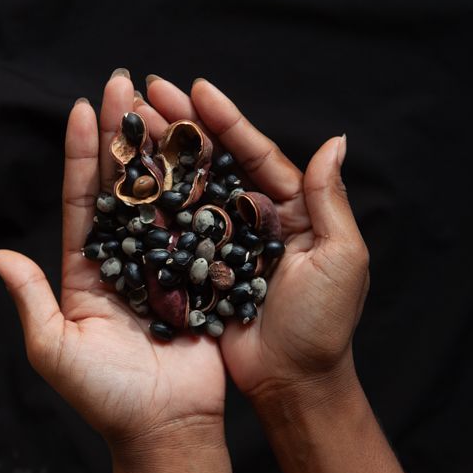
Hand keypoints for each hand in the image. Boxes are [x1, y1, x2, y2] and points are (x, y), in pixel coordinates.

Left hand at [0, 71, 226, 448]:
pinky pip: (202, 225)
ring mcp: (167, 264)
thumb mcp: (55, 348)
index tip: (82, 110)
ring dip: (163, 150)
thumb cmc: (105, 397)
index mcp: (88, 271)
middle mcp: (127, 259)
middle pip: (124, 188)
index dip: (82, 157)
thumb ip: (31, 298)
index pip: (82, 202)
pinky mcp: (201, 275)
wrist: (166, 428)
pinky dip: (202, 187)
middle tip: (124, 83)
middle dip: (123, 137)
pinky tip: (205, 149)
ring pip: (164, 196)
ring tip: (164, 102)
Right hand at [135, 76, 369, 401]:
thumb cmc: (323, 325)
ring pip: (193, 188)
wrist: (294, 383)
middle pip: (217, 162)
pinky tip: (131, 179)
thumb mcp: (341, 259)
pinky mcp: (203, 267)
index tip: (197, 89)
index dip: (227, 121)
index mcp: (293, 209)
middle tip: (150, 92)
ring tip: (134, 123)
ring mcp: (226, 241)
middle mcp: (257, 217)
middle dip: (186, 126)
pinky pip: (177, 228)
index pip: (257, 154)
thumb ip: (329, 201)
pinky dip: (156, 203)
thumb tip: (335, 142)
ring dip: (165, 155)